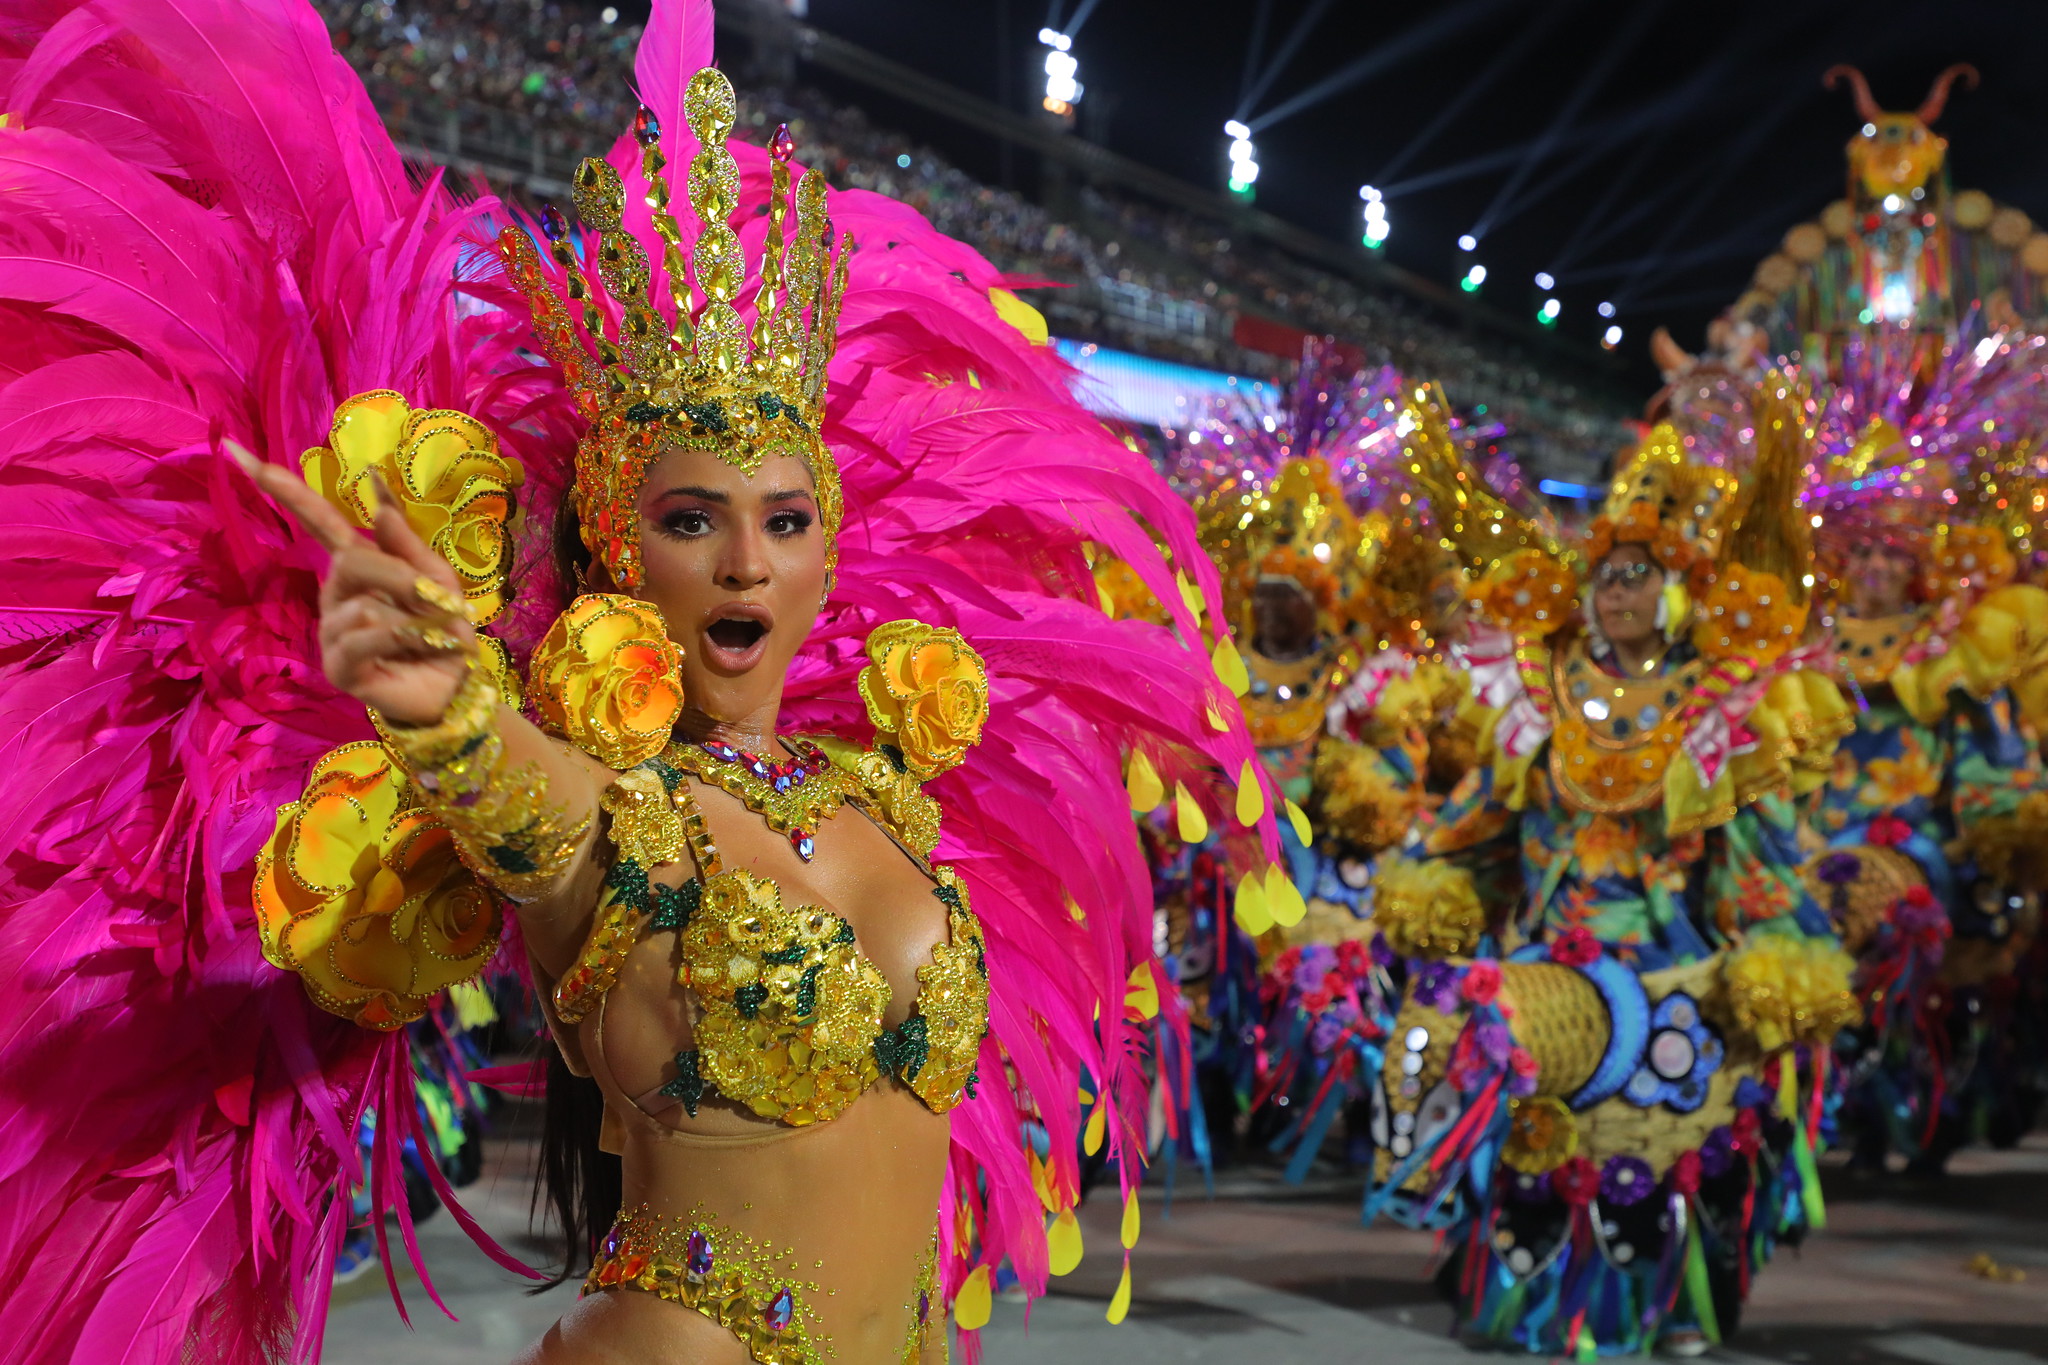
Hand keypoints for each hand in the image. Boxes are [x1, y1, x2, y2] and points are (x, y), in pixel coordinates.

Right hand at [229, 441, 478, 725]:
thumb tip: (375, 494)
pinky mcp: (338, 668)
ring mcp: (331, 632)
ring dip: (416, 619)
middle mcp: (334, 596)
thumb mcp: (438, 578)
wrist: (457, 686)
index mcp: (355, 568)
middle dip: (403, 578)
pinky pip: (365, 636)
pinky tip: (425, 648)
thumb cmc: (443, 630)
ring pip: (365, 604)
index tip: (238, 451)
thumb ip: (407, 543)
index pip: (316, 521)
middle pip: (352, 561)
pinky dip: (405, 637)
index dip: (283, 488)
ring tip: (433, 638)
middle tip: (443, 603)